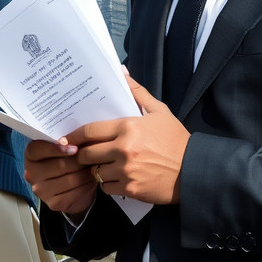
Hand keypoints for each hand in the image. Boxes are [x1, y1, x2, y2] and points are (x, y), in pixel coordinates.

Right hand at [24, 138, 98, 218]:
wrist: (72, 186)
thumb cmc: (68, 160)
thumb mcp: (64, 148)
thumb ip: (66, 142)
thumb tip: (76, 142)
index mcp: (31, 156)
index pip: (38, 149)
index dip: (56, 148)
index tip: (74, 148)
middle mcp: (31, 173)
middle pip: (59, 165)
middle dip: (79, 160)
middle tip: (92, 157)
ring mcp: (41, 190)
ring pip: (70, 179)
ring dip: (86, 173)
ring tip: (94, 167)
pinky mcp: (53, 203)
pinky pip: (74, 193)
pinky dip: (86, 186)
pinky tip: (91, 180)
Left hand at [68, 77, 189, 204]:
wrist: (194, 171)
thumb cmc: (176, 140)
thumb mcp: (159, 111)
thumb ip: (137, 92)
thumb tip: (121, 72)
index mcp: (128, 127)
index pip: (90, 131)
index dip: (74, 135)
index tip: (67, 138)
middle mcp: (123, 149)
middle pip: (86, 153)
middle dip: (83, 154)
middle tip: (84, 153)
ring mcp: (126, 171)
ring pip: (95, 172)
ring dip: (96, 170)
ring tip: (103, 166)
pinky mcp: (130, 189)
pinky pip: (106, 187)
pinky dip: (107, 184)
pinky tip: (116, 178)